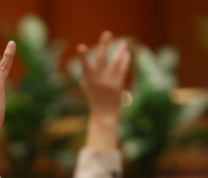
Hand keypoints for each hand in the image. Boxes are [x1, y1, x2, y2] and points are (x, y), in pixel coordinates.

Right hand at [77, 32, 130, 149]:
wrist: (104, 113)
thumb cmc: (93, 97)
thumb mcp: (86, 85)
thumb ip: (87, 73)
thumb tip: (87, 60)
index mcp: (88, 78)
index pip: (84, 64)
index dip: (82, 56)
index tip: (80, 47)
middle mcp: (99, 79)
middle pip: (101, 58)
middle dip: (103, 45)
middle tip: (107, 33)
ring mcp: (109, 81)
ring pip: (115, 62)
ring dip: (119, 51)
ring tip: (123, 42)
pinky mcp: (118, 84)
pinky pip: (123, 69)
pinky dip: (125, 61)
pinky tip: (127, 53)